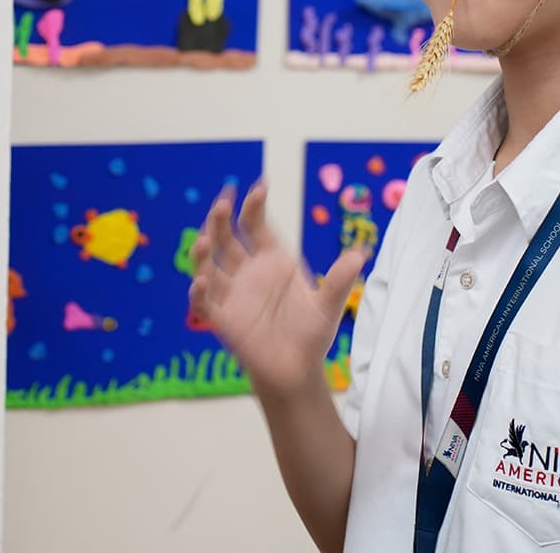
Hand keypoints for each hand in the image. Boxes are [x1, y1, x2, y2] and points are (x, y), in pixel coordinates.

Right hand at [189, 180, 368, 399]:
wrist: (297, 372)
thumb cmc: (311, 335)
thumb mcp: (328, 306)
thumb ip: (338, 281)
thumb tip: (360, 254)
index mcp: (272, 260)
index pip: (256, 225)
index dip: (254, 205)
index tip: (259, 186)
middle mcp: (248, 271)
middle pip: (227, 237)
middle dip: (221, 219)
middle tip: (223, 201)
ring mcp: (232, 293)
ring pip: (208, 264)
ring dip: (203, 250)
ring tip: (205, 239)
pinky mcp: (222, 318)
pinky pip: (204, 302)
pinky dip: (199, 291)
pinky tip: (203, 281)